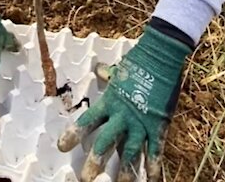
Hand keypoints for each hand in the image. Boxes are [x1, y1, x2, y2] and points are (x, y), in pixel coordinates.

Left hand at [57, 25, 192, 180]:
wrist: (161, 56)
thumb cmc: (139, 61)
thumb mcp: (119, 70)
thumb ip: (108, 75)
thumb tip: (100, 70)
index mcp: (109, 102)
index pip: (87, 121)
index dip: (74, 134)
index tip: (62, 147)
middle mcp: (122, 116)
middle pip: (105, 143)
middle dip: (95, 163)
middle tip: (86, 178)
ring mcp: (141, 123)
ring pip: (130, 153)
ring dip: (124, 172)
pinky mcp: (159, 126)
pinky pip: (155, 151)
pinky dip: (154, 166)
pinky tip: (152, 180)